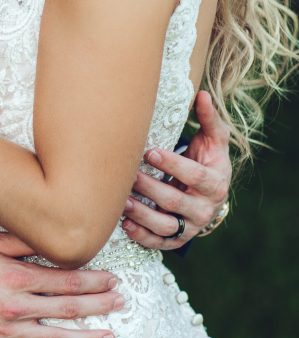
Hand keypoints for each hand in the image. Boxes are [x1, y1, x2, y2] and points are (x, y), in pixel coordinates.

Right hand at [0, 232, 121, 337]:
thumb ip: (19, 241)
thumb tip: (48, 235)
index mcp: (15, 277)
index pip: (64, 280)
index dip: (92, 280)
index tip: (110, 279)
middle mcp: (16, 306)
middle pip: (68, 308)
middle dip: (99, 305)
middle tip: (120, 302)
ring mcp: (9, 332)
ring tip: (110, 336)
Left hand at [121, 91, 230, 249]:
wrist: (210, 194)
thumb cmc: (208, 161)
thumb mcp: (214, 141)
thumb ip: (209, 119)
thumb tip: (201, 94)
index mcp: (215, 184)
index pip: (195, 176)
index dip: (173, 165)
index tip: (149, 152)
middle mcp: (204, 210)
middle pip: (175, 202)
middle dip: (150, 188)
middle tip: (128, 174)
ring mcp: (190, 227)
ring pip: (165, 226)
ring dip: (141, 214)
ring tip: (121, 199)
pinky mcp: (175, 240)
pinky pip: (158, 243)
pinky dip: (141, 235)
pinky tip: (124, 223)